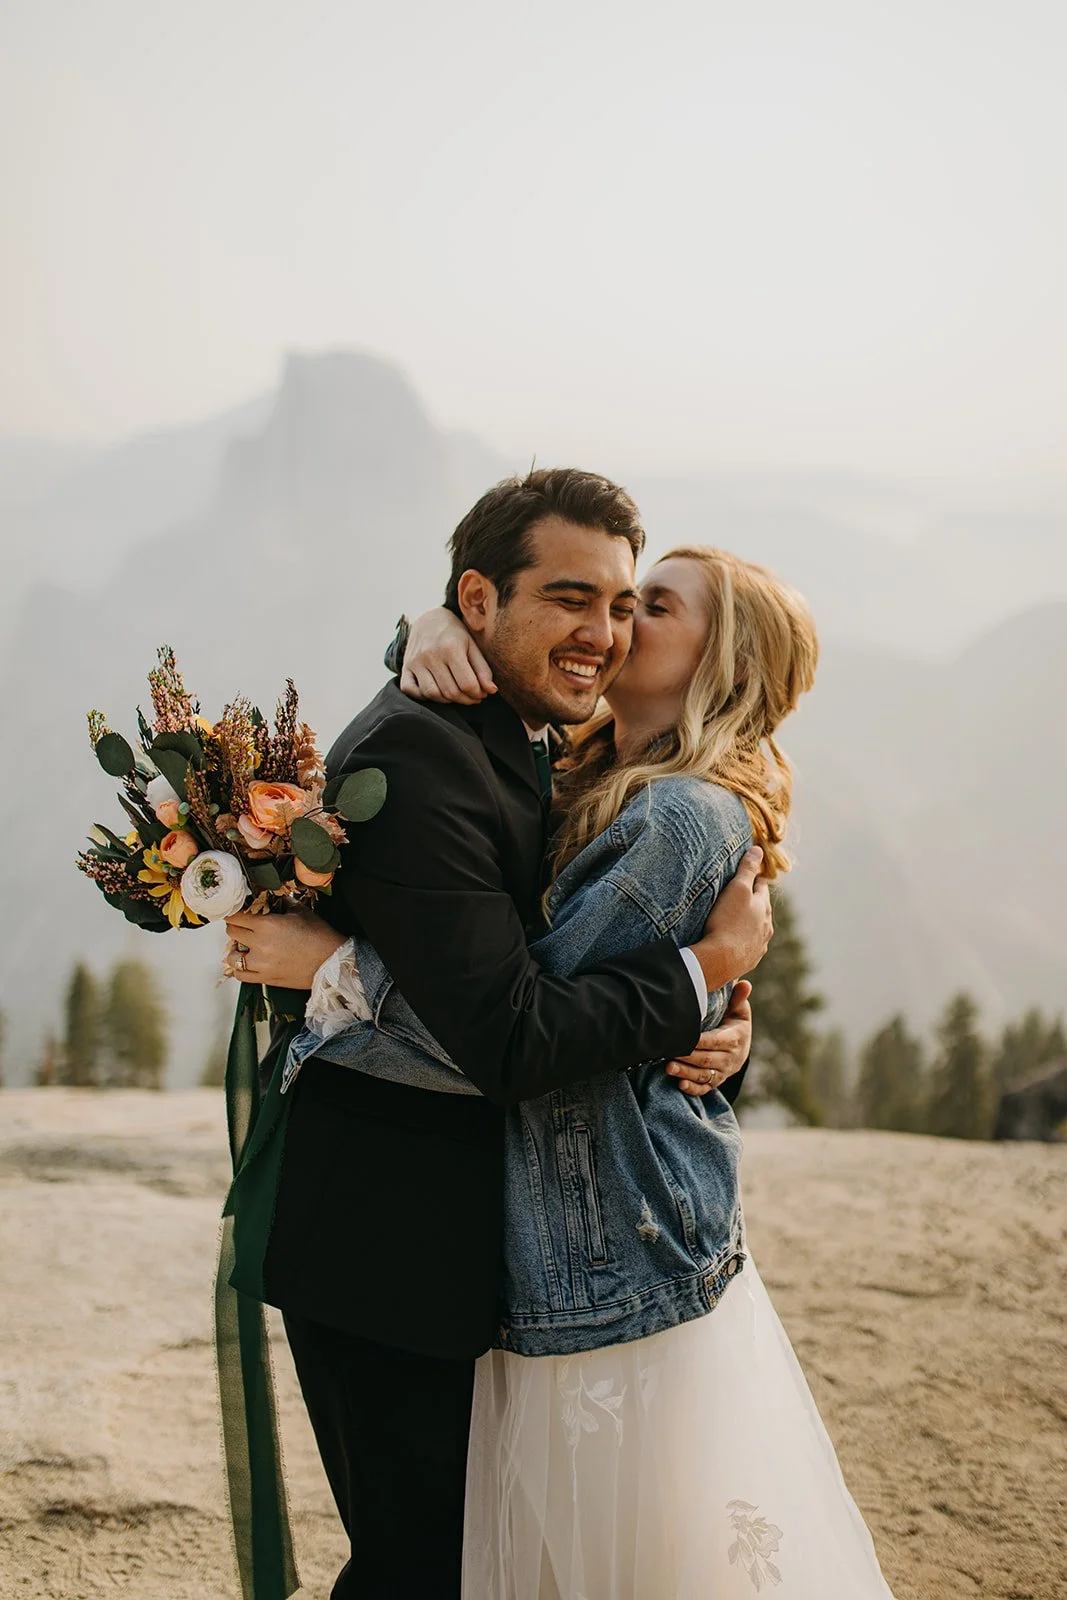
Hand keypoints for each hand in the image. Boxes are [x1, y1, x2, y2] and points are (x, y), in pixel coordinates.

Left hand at [224, 908, 345, 988]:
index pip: (236, 916)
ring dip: (235, 950)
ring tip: (243, 947)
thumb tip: (273, 899)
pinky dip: (240, 969)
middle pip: (231, 933)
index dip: (235, 912)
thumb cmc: (320, 937)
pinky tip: (247, 963)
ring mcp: (261, 964)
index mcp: (267, 925)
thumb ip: (283, 903)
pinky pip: (241, 976)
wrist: (332, 963)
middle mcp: (260, 945)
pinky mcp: (266, 979)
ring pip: (231, 957)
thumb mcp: (301, 912)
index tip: (237, 912)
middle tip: (242, 926)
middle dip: (235, 927)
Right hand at [401, 607, 496, 704]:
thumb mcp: (472, 646)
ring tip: (456, 694)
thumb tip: (492, 690)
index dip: (478, 694)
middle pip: (451, 692)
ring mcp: (415, 661)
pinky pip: (410, 691)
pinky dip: (423, 696)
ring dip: (447, 700)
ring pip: (432, 694)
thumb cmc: (454, 634)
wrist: (428, 619)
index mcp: (451, 648)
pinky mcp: (405, 667)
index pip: (467, 684)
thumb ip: (483, 669)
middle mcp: (430, 655)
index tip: (482, 694)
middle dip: (465, 700)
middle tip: (472, 697)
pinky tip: (436, 691)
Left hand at [666, 980, 751, 1095]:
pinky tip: (680, 1085)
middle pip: (708, 1059)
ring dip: (686, 1073)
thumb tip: (744, 983)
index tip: (685, 1037)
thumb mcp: (738, 1009)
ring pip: (704, 1075)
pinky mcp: (716, 1081)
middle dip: (688, 1057)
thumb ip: (738, 998)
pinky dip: (693, 1089)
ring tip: (668, 1068)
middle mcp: (731, 1058)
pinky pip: (705, 1088)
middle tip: (668, 1052)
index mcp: (736, 1038)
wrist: (740, 1045)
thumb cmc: (733, 1021)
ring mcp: (724, 1072)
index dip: (702, 1041)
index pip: (719, 1041)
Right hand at [690, 848, 772, 989]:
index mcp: (763, 907)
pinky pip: (748, 947)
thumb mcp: (736, 889)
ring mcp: (759, 945)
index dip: (753, 879)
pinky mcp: (749, 960)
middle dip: (753, 902)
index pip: (761, 887)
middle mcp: (766, 927)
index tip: (748, 875)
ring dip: (749, 924)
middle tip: (740, 897)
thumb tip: (758, 849)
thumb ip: (747, 869)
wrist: (720, 959)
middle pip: (761, 910)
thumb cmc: (727, 921)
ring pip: (757, 929)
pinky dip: (743, 942)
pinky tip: (733, 942)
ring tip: (736, 921)